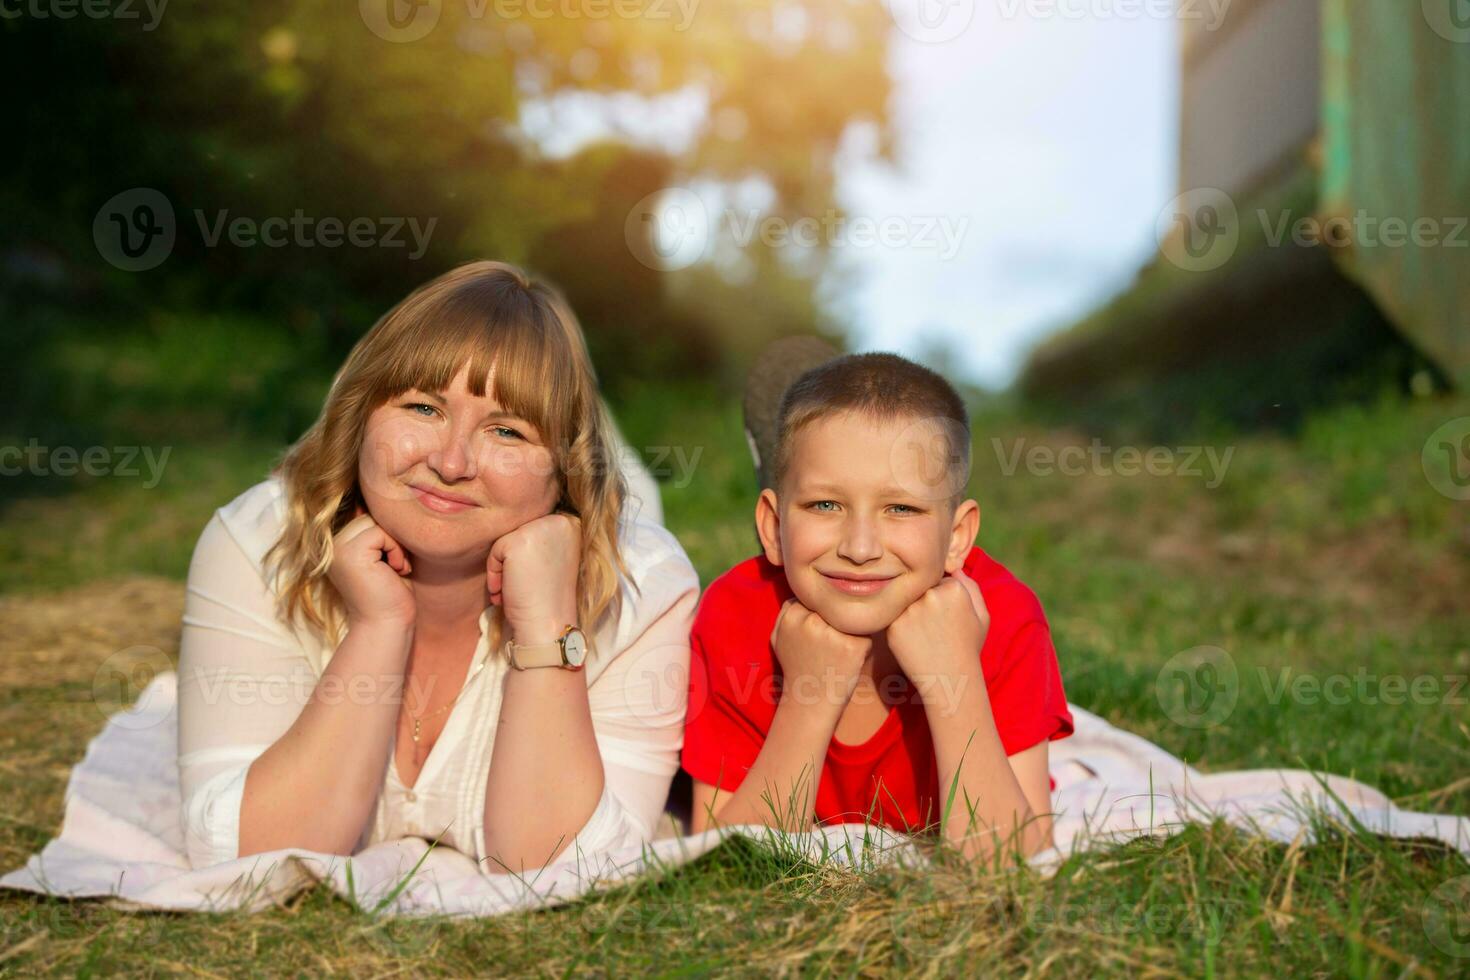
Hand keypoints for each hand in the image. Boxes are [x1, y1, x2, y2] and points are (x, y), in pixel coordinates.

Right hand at [328, 509, 415, 629]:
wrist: (387, 624)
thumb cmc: (391, 593)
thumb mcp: (383, 555)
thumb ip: (376, 530)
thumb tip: (382, 496)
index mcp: (336, 543)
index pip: (368, 515)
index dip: (387, 536)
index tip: (391, 564)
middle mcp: (331, 544)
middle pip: (372, 516)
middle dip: (392, 539)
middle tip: (394, 567)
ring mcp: (338, 548)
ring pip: (377, 522)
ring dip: (395, 545)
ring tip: (394, 569)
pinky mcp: (350, 552)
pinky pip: (382, 533)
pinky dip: (396, 551)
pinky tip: (394, 571)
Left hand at [487, 512, 580, 644]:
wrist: (548, 626)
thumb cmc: (548, 598)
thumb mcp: (552, 559)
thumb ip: (541, 538)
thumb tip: (517, 528)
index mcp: (572, 524)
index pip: (534, 529)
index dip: (529, 558)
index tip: (537, 580)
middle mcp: (560, 521)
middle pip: (519, 532)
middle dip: (515, 563)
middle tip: (525, 587)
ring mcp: (541, 529)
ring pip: (506, 541)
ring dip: (503, 568)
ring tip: (516, 590)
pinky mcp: (520, 540)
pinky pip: (495, 550)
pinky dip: (495, 573)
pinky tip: (507, 590)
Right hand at [770, 600, 872, 712]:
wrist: (810, 700)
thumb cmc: (796, 667)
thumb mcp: (778, 638)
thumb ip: (785, 611)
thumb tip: (803, 590)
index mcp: (792, 616)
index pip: (814, 597)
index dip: (820, 611)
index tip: (820, 627)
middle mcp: (811, 621)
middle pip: (833, 605)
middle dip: (836, 616)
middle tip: (833, 637)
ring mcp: (832, 633)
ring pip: (851, 615)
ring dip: (851, 627)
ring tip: (841, 647)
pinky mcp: (853, 646)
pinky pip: (866, 631)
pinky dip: (862, 642)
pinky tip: (852, 656)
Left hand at [886, 574, 989, 698]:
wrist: (949, 679)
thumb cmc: (967, 647)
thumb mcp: (982, 616)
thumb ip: (971, 586)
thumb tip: (953, 567)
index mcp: (954, 588)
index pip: (940, 579)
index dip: (943, 598)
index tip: (947, 616)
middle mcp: (931, 594)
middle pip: (921, 587)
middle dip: (925, 602)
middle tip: (934, 627)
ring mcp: (910, 609)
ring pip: (906, 601)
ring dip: (911, 612)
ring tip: (925, 635)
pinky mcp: (894, 625)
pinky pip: (894, 616)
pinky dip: (901, 627)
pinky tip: (914, 642)